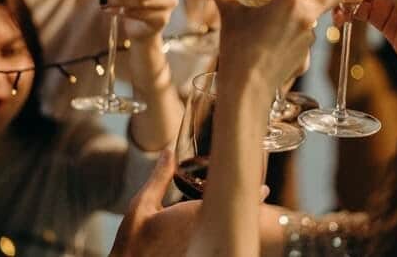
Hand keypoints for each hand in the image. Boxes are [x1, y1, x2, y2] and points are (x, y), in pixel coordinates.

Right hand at [110, 148, 271, 256]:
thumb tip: (169, 150)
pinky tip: (228, 229)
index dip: (250, 198)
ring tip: (250, 210)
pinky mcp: (198, 255)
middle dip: (247, 208)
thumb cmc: (133, 241)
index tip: (263, 190)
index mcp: (192, 216)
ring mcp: (202, 248)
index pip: (229, 204)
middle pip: (233, 220)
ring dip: (237, 222)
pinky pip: (218, 244)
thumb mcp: (142, 205)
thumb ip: (159, 177)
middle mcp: (202, 235)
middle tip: (261, 196)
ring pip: (228, 233)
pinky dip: (225, 235)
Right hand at [212, 0, 343, 88]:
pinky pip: (305, 40)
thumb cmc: (239, 46)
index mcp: (293, 1)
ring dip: (306, 13)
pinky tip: (275, 41)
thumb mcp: (229, 14)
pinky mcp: (306, 58)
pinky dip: (295, 36)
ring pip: (317, 18)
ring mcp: (310, 40)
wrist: (247, 86)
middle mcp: (308, 18)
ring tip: (281, 17)